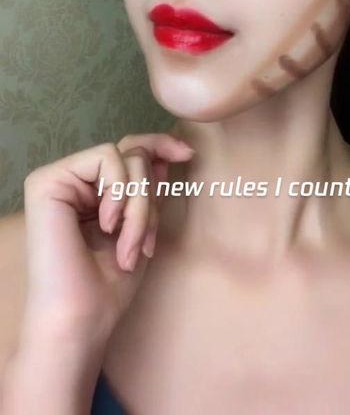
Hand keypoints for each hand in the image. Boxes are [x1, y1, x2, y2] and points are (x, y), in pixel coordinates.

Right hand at [20, 133, 194, 343]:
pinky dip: (120, 191)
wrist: (82, 319)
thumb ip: (148, 188)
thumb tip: (169, 151)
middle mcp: (72, 180)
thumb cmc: (110, 284)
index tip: (188, 155)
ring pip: (125, 157)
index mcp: (91, 190)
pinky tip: (107, 225)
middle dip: (150, 199)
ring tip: (129, 246)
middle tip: (144, 244)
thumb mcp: (141, 226)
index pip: (130, 151)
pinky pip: (105, 157)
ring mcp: (57, 178)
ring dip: (139, 205)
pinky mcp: (46, 181)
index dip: (160, 145)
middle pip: (133, 154)